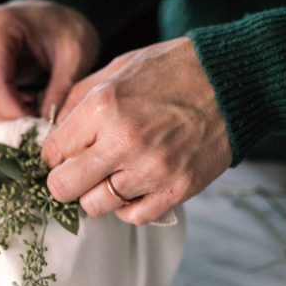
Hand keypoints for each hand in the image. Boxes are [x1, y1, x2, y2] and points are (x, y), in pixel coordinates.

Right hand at [0, 0, 99, 121]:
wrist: (59, 12)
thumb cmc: (68, 28)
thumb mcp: (75, 57)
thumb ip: (61, 92)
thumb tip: (48, 127)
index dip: (14, 113)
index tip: (40, 123)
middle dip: (9, 119)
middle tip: (40, 121)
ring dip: (3, 118)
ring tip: (34, 109)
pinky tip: (24, 103)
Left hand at [41, 36, 232, 224]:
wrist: (233, 80)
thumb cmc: (175, 70)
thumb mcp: (118, 68)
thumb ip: (80, 99)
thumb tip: (55, 131)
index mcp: (103, 106)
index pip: (52, 152)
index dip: (55, 154)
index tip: (67, 152)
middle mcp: (124, 141)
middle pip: (65, 188)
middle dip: (66, 181)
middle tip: (80, 171)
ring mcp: (152, 169)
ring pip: (96, 206)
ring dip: (98, 194)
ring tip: (113, 175)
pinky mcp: (178, 188)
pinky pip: (134, 217)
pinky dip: (128, 207)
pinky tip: (135, 187)